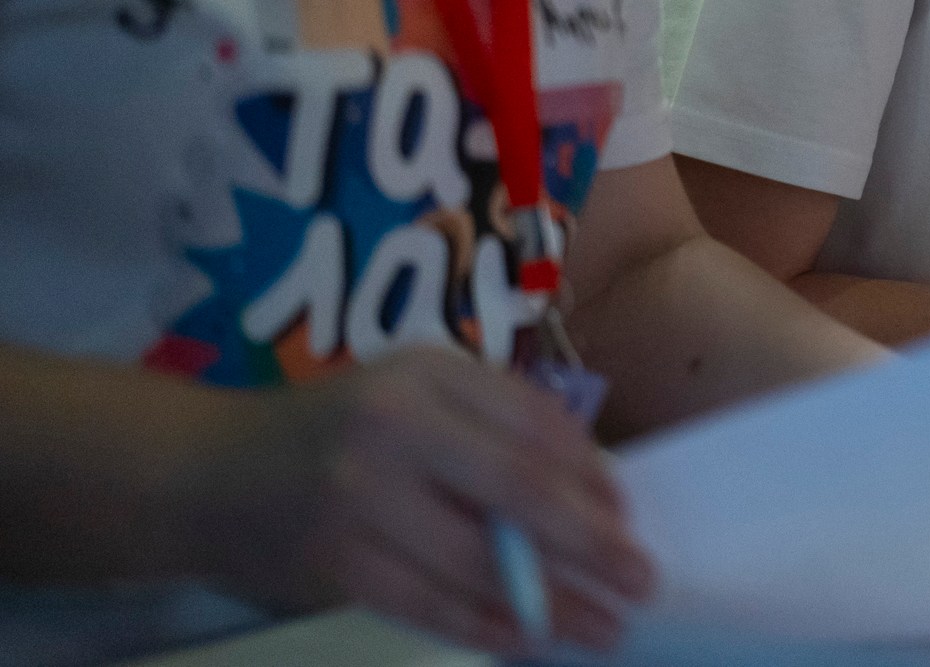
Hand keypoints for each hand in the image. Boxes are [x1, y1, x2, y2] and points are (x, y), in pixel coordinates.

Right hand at [195, 348, 649, 655]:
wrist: (206, 474)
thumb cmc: (337, 430)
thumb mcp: (415, 393)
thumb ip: (493, 428)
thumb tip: (592, 491)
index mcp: (428, 373)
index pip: (534, 424)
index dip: (591, 477)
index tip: (628, 515)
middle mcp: (395, 426)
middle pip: (518, 492)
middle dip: (591, 543)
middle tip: (641, 579)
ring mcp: (359, 497)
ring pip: (478, 561)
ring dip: (552, 603)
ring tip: (603, 629)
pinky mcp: (334, 564)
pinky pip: (427, 605)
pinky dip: (485, 627)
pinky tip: (529, 640)